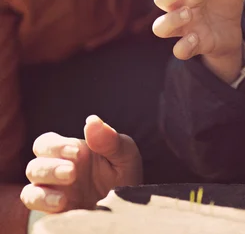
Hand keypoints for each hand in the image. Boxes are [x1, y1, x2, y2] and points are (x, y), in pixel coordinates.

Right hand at [20, 115, 141, 212]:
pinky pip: (32, 201)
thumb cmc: (124, 178)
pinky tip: (63, 201)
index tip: (77, 153)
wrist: (127, 210)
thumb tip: (91, 120)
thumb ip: (110, 140)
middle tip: (72, 171)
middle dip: (50, 163)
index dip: (56, 145)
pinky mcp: (52, 211)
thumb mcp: (125, 156)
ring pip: (32, 179)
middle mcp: (58, 170)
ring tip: (69, 181)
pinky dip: (42, 199)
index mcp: (72, 153)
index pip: (47, 142)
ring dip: (46, 178)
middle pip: (36, 160)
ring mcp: (53, 191)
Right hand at [152, 0, 244, 82]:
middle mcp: (179, 7)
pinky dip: (183, 46)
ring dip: (172, 19)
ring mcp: (184, 28)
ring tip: (188, 14)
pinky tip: (196, 39)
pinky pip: (179, 50)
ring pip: (160, 27)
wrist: (230, 31)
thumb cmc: (223, 2)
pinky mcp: (192, 47)